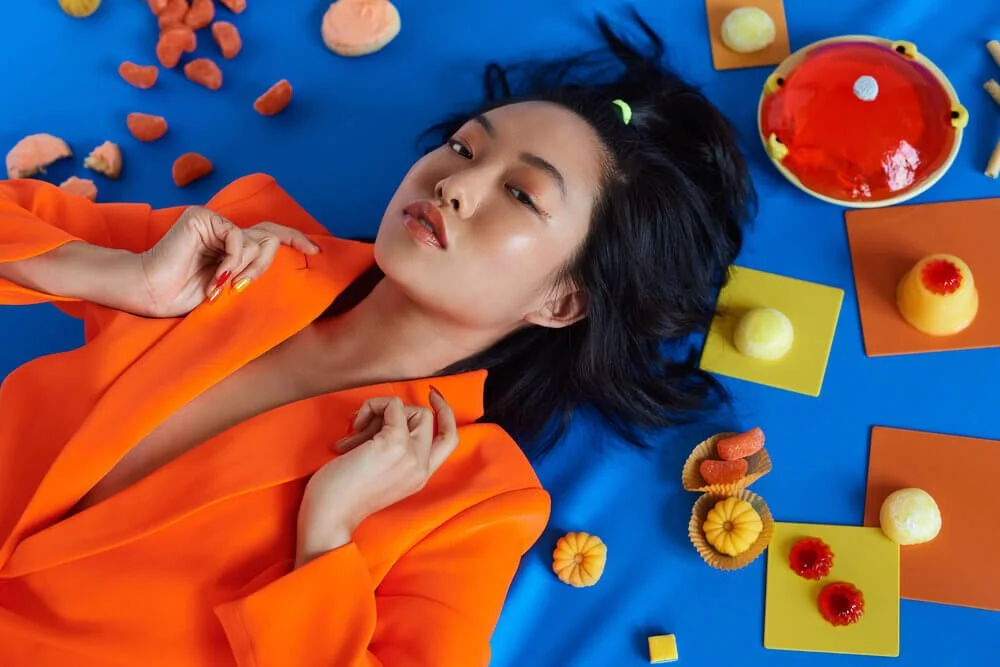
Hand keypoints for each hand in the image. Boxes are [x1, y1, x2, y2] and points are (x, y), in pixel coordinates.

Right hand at [136, 206, 319, 316]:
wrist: (152, 293)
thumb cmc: (186, 294)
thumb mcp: (231, 284)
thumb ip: (251, 269)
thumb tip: (288, 261)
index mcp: (233, 243)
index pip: (272, 233)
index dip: (296, 239)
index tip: (316, 252)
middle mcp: (226, 228)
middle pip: (270, 236)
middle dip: (265, 265)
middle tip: (245, 284)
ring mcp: (215, 221)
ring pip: (257, 242)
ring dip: (245, 270)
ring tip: (222, 287)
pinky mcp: (203, 218)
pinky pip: (238, 240)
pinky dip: (233, 264)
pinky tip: (216, 280)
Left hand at [295, 389, 458, 566]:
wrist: (329, 516)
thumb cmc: (342, 497)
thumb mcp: (379, 475)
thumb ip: (390, 452)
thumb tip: (378, 418)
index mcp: (420, 477)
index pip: (449, 439)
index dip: (446, 412)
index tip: (433, 394)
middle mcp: (421, 467)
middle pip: (428, 418)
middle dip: (398, 413)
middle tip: (366, 424)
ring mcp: (410, 454)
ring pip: (412, 410)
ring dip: (381, 411)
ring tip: (354, 432)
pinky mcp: (393, 443)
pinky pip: (392, 406)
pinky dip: (372, 407)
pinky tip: (354, 426)